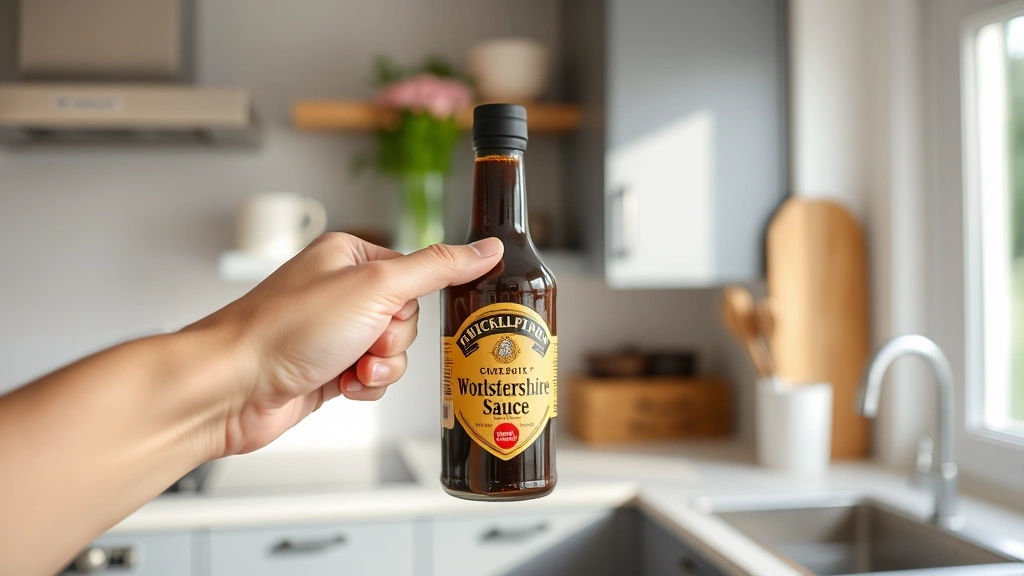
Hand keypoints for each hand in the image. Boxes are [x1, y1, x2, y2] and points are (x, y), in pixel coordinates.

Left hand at [192, 233, 503, 455]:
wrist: (234, 388)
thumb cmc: (284, 329)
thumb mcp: (376, 287)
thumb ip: (437, 268)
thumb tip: (485, 249)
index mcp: (349, 256)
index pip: (416, 274)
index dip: (410, 303)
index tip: (391, 313)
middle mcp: (341, 291)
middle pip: (408, 317)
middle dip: (392, 339)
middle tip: (364, 341)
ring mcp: (334, 332)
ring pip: (395, 351)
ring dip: (380, 366)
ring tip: (349, 367)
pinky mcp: (328, 369)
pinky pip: (374, 378)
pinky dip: (365, 386)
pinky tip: (341, 385)